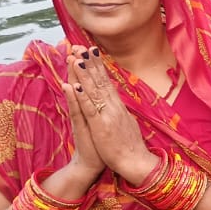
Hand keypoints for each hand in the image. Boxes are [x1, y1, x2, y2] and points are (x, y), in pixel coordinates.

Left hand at [67, 46, 156, 183]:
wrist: (136, 163)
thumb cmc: (130, 147)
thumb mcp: (127, 124)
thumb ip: (120, 112)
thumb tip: (118, 102)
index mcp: (119, 107)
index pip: (107, 82)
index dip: (98, 66)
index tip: (90, 51)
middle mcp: (114, 107)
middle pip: (100, 81)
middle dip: (90, 63)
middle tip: (80, 46)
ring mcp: (107, 115)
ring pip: (94, 90)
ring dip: (84, 74)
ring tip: (75, 58)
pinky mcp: (100, 126)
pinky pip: (89, 109)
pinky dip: (82, 96)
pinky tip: (75, 85)